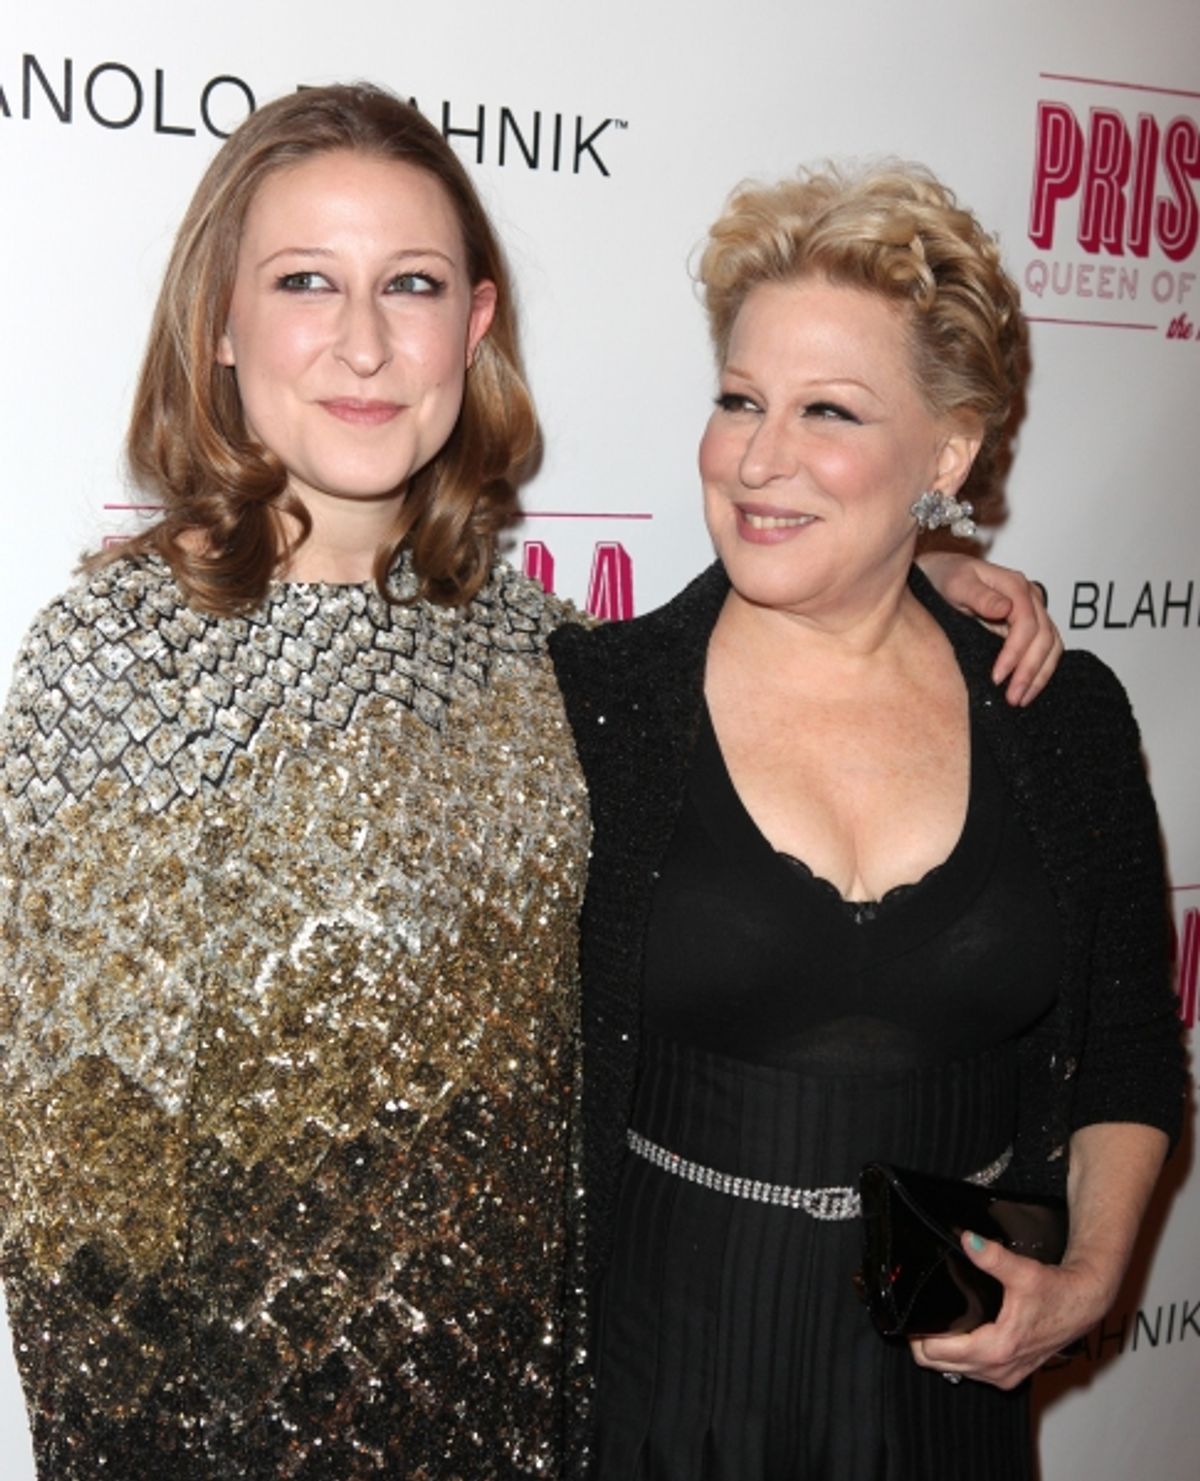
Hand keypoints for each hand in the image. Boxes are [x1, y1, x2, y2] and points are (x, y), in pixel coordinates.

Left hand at [909, 1232, 1110, 1389]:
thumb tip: (967, 1240)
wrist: (1084, 1303)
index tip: (913, 1315)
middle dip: (925, 1342)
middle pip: (939, 1365)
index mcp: (997, 1349)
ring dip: (943, 1351)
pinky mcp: (1011, 1373)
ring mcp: (1005, 1375)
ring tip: (940, 1321)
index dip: (919, 1334)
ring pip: (955, 1370)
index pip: (936, 1353)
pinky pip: (972, 1371)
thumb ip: (992, 1257)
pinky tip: (960, 1334)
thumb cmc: (1058, 1292)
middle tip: (923, 1315)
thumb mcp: (1024, 1272)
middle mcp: (999, 1370)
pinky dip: (961, 1356)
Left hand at [918, 552, 1062, 706]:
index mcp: (1015, 586)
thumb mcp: (955, 583)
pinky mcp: (1028, 626)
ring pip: (1051, 646)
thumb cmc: (944, 576)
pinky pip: (1045, 650)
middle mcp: (1030, 597)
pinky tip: (1026, 690)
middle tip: (1012, 698)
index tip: (997, 678)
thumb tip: (1005, 608)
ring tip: (1020, 700)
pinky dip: (1039, 671)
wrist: (939, 574)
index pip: (1027, 625)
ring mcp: (1032, 612)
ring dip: (1040, 676)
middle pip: (1045, 638)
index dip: (1015, 654)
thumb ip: (979, 595)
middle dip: (1030, 671)